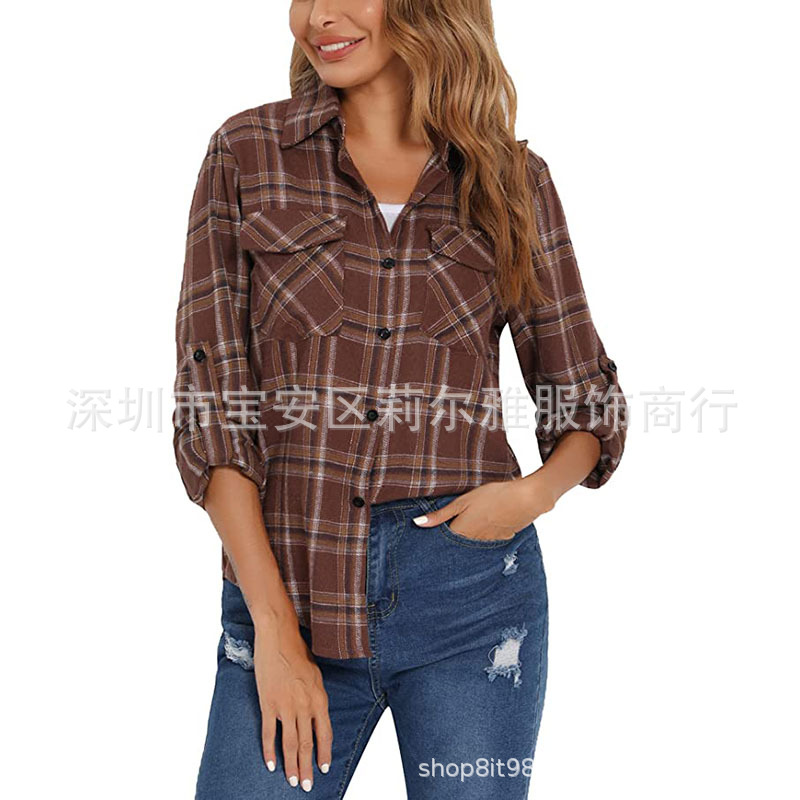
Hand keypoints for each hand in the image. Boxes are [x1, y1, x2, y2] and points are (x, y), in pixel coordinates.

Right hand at [254, 619, 332, 791]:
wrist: (278, 637)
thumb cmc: (298, 652)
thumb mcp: (316, 675)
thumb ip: (316, 697)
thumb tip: (316, 716)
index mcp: (319, 698)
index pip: (325, 733)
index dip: (324, 753)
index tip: (323, 769)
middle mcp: (304, 705)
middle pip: (307, 743)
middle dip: (307, 767)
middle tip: (305, 785)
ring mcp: (285, 706)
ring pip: (290, 743)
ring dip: (291, 765)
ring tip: (291, 781)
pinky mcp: (268, 703)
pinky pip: (269, 733)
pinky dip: (269, 751)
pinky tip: (271, 764)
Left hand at [412, 478, 556, 539]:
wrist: (526, 499)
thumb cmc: (493, 496)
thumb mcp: (463, 501)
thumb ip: (440, 515)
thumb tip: (417, 523)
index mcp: (462, 532)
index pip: (443, 544)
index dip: (435, 543)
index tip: (426, 545)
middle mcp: (474, 542)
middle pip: (457, 549)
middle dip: (450, 548)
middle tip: (441, 547)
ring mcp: (489, 543)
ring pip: (472, 548)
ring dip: (466, 545)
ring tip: (463, 539)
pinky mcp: (502, 540)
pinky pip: (487, 545)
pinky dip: (482, 541)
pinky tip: (484, 532)